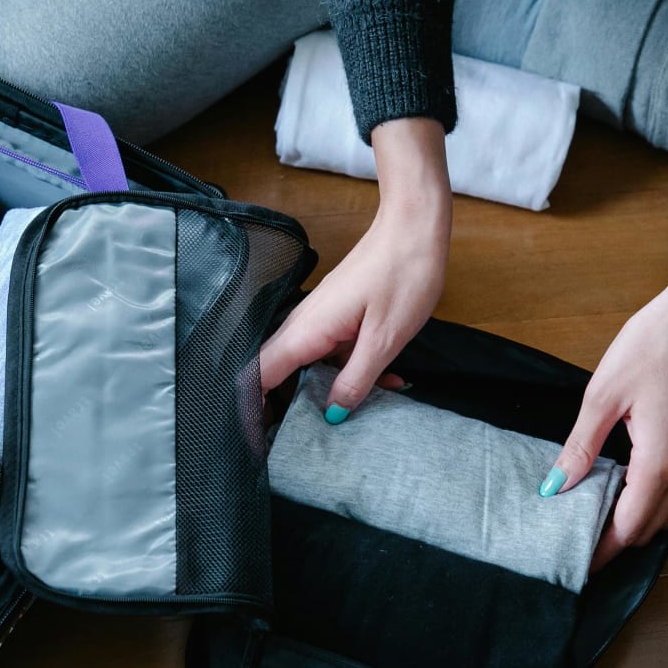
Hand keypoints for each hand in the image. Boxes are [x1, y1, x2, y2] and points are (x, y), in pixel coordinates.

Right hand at [260, 117, 450, 414]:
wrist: (415, 229)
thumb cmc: (402, 276)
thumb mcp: (384, 341)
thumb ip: (355, 381)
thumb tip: (334, 414)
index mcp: (306, 332)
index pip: (257, 376)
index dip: (253, 409)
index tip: (262, 438)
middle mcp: (303, 325)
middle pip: (276, 375)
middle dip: (291, 407)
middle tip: (315, 435)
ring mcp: (318, 319)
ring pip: (307, 366)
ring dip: (330, 389)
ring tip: (365, 407)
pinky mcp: (335, 316)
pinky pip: (330, 352)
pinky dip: (349, 370)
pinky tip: (384, 380)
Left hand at [541, 251, 667, 567]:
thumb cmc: (658, 345)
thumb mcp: (604, 395)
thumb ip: (580, 447)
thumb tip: (555, 486)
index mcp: (659, 464)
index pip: (628, 529)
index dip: (602, 552)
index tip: (576, 563)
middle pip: (649, 528)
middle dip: (616, 543)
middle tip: (579, 544)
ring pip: (665, 511)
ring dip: (634, 523)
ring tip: (595, 519)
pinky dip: (649, 501)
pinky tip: (621, 486)